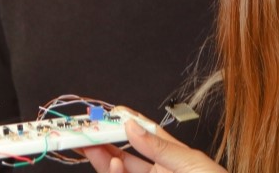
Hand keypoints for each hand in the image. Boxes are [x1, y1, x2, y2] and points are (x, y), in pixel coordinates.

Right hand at [82, 120, 226, 172]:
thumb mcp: (191, 163)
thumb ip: (160, 147)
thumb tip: (133, 126)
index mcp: (173, 159)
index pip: (145, 135)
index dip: (126, 122)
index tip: (109, 112)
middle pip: (125, 156)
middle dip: (104, 142)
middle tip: (87, 131)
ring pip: (120, 172)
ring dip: (104, 159)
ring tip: (94, 147)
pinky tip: (113, 163)